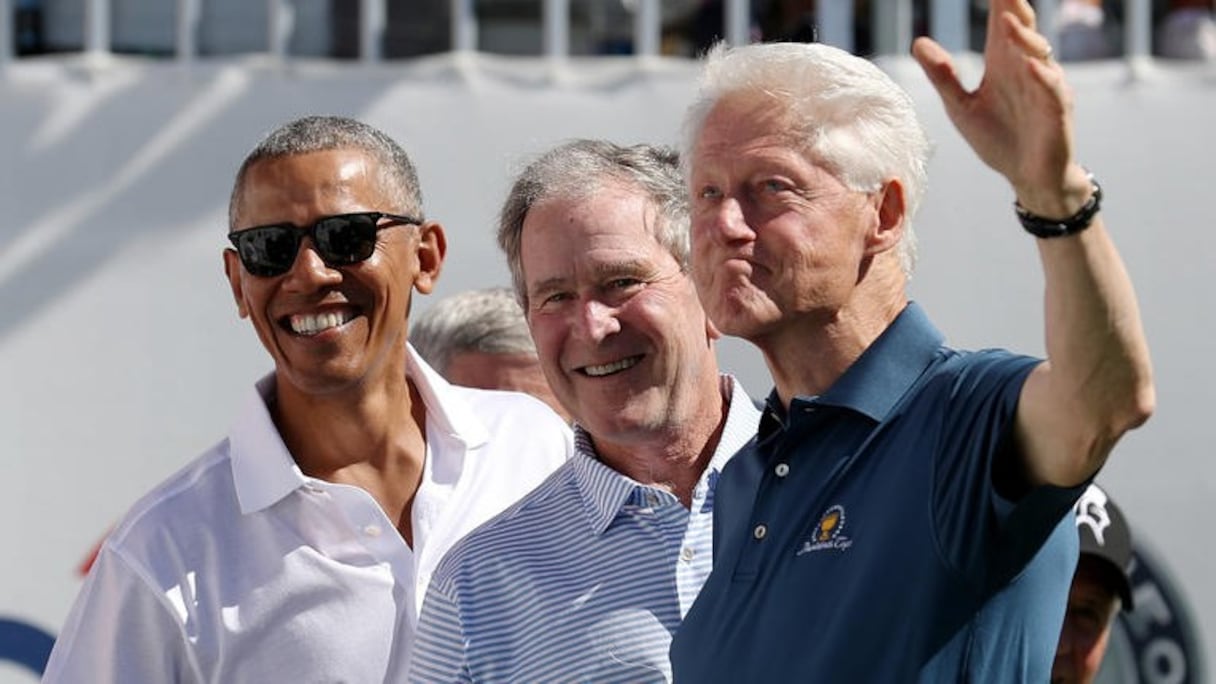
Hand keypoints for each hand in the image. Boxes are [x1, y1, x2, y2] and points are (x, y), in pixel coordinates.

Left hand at [912, 0, 1090, 216]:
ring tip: (1008, 20)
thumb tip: (918, 42)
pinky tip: (1030, 65)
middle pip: (1022, 30)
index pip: (1001, 23)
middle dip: (1014, 7)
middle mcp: (1026, 67)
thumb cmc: (997, 138)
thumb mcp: (961, 106)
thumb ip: (943, 76)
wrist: (1027, 176)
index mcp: (1003, 62)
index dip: (997, 0)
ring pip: (1038, 54)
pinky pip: (1052, 89)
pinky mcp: (1057, 110)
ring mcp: (1045, 86)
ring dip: (1024, 37)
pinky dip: (1042, 76)